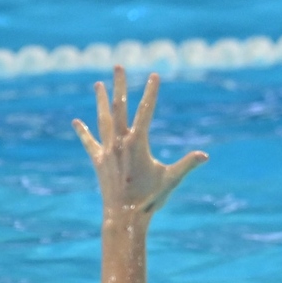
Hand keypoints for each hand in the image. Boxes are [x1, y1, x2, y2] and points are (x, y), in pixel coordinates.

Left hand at [72, 66, 206, 218]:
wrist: (125, 216)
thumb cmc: (150, 198)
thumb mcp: (171, 179)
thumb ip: (187, 164)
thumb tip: (205, 156)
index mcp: (137, 142)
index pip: (146, 111)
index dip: (151, 92)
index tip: (154, 75)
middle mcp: (119, 142)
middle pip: (119, 107)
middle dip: (120, 85)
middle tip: (118, 67)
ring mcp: (107, 150)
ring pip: (103, 119)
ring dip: (101, 101)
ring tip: (98, 84)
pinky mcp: (99, 161)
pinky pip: (90, 142)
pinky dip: (83, 132)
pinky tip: (76, 122)